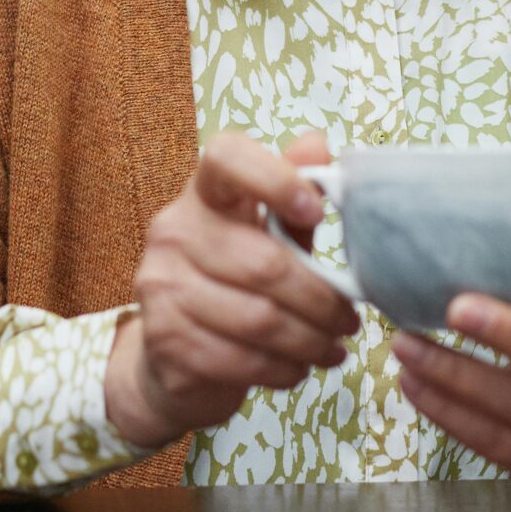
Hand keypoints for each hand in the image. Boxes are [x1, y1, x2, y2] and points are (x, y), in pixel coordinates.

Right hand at [104, 130, 362, 447]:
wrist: (171, 355)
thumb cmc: (231, 283)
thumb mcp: (264, 233)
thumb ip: (293, 195)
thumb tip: (318, 142)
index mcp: (203, 194)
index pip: (227, 159)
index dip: (276, 178)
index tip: (317, 212)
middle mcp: (172, 231)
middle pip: (265, 263)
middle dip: (322, 301)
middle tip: (350, 320)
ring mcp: (161, 286)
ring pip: (259, 319)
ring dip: (309, 342)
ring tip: (332, 348)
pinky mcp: (164, 340)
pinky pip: (240, 359)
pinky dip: (283, 369)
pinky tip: (298, 368)